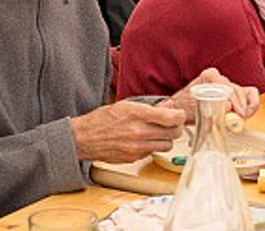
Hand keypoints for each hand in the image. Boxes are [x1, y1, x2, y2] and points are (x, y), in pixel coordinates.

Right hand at [71, 99, 185, 162]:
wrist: (83, 138)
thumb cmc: (103, 119)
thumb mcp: (127, 105)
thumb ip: (151, 107)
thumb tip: (170, 106)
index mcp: (138, 114)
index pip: (171, 118)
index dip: (180, 116)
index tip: (180, 114)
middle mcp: (139, 132)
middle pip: (173, 133)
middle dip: (176, 127)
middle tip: (172, 123)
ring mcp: (137, 147)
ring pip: (167, 146)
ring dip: (167, 139)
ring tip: (159, 132)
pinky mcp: (134, 158)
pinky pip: (153, 152)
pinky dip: (154, 146)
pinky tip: (146, 140)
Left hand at [173, 68, 260, 122]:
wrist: (181, 109)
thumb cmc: (185, 107)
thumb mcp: (192, 111)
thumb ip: (208, 112)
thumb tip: (228, 109)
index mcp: (210, 76)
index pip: (226, 85)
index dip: (233, 99)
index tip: (237, 112)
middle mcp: (221, 78)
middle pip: (237, 90)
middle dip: (240, 106)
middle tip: (239, 119)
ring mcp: (229, 86)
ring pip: (245, 93)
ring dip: (245, 108)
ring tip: (240, 119)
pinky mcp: (235, 94)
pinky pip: (250, 95)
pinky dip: (251, 105)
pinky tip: (246, 115)